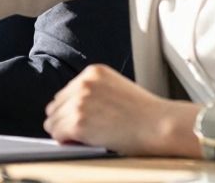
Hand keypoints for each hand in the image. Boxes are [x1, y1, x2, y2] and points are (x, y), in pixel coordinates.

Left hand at [43, 65, 197, 155]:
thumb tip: (74, 108)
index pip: (65, 93)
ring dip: (65, 131)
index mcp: (93, 72)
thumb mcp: (118, 89)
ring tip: (85, 139)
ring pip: (52, 121)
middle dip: (65, 120)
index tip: (79, 121)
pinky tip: (82, 143)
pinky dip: (66, 141)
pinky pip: (57, 134)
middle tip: (82, 133)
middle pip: (56, 106)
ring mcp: (79, 102)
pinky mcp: (78, 122)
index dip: (70, 110)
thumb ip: (95, 93)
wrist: (162, 126)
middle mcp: (83, 83)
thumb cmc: (147, 114)